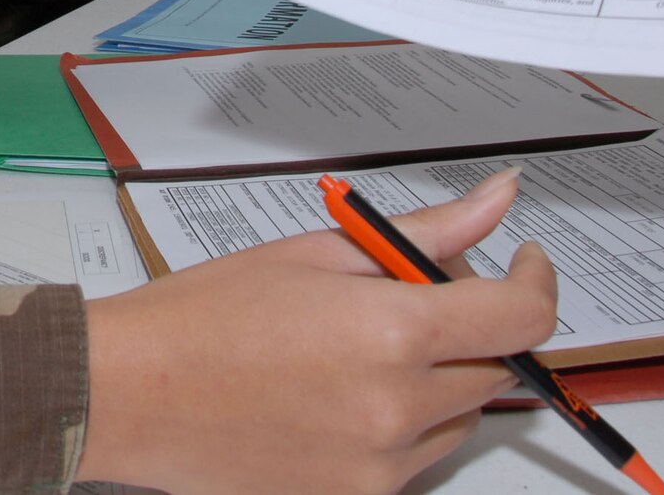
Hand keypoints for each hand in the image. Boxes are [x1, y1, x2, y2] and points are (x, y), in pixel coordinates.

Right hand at [80, 170, 555, 493]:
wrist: (128, 394)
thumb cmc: (201, 317)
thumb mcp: (312, 254)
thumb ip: (418, 233)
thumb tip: (497, 200)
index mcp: (388, 330)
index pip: (519, 314)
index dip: (535, 281)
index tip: (522, 263)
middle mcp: (396, 406)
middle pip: (490, 364)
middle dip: (464, 326)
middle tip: (399, 300)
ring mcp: (380, 464)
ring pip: (457, 416)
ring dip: (433, 380)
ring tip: (347, 353)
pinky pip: (415, 458)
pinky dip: (396, 424)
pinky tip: (329, 396)